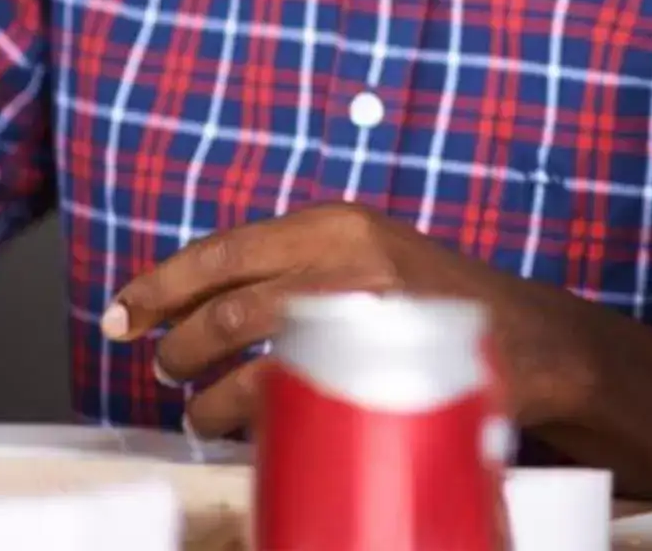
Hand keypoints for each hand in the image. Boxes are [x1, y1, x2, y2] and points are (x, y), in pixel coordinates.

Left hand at [104, 204, 602, 439]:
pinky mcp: (375, 360)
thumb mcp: (368, 257)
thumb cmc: (435, 303)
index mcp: (337, 223)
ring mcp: (362, 309)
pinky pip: (283, 392)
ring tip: (200, 411)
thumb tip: (203, 304)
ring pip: (247, 350)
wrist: (529, 338)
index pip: (224, 249)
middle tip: (168, 368)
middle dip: (178, 345)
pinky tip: (241, 429)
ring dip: (205, 390)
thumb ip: (297, 267)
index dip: (161, 284)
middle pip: (225, 304)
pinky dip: (247, 415)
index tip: (122, 312)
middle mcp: (346, 256)